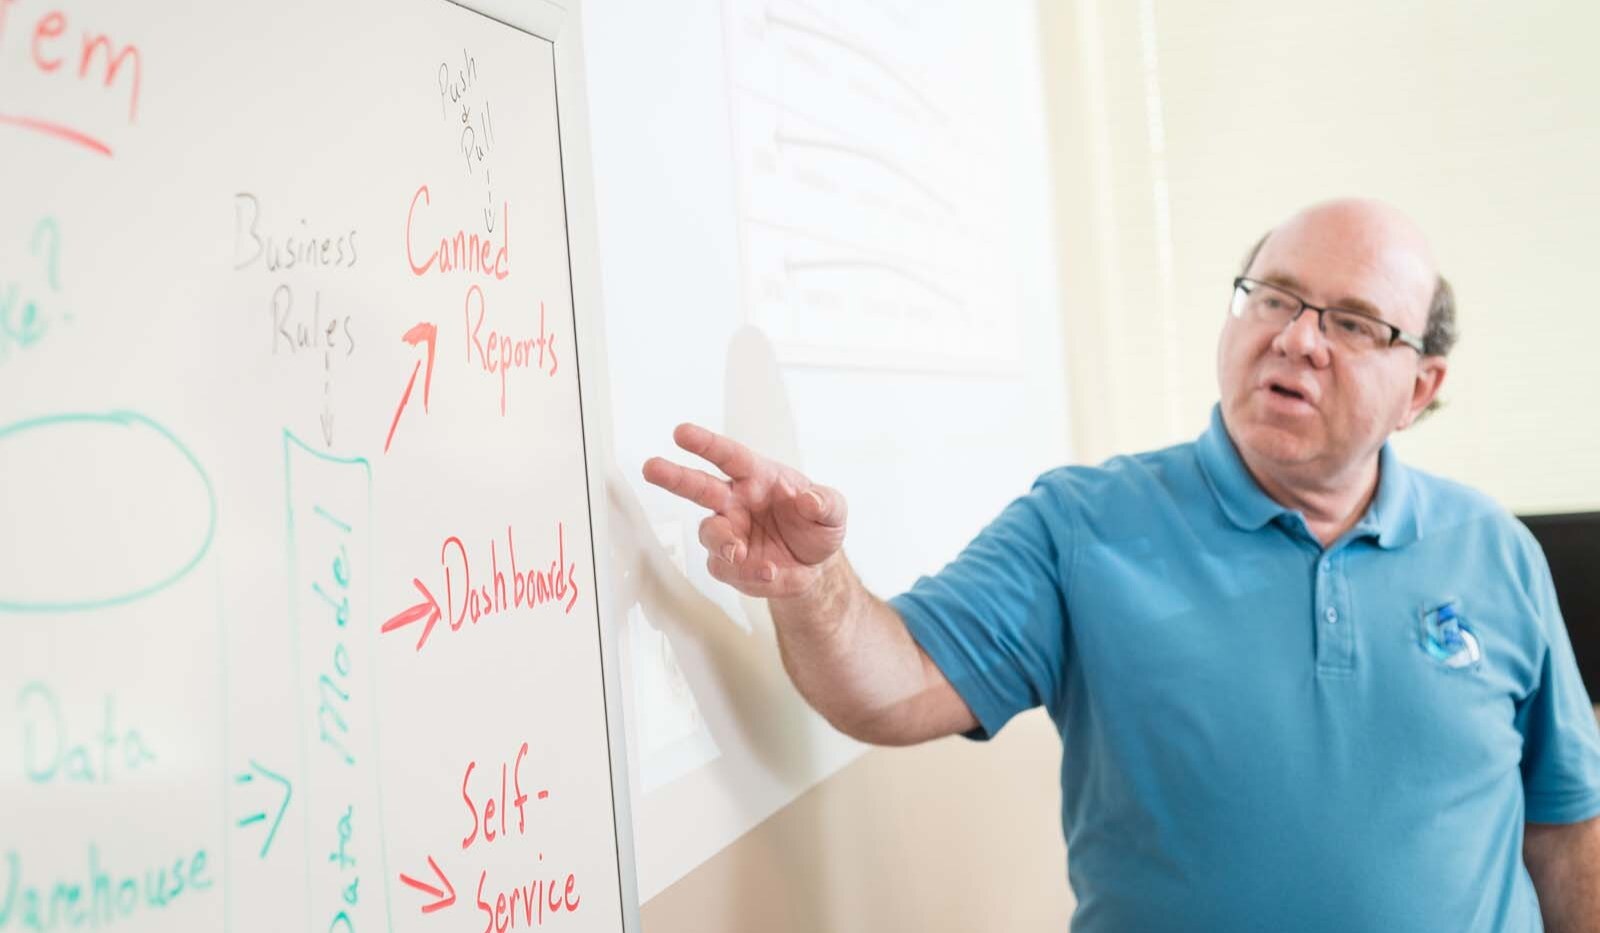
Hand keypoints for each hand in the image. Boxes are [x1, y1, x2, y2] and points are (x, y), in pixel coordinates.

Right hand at [642, 423, 846, 598]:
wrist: (815, 565)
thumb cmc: (816, 525)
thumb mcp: (833, 512)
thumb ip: (826, 503)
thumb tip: (808, 499)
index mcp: (757, 477)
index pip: (727, 455)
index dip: (704, 443)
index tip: (680, 432)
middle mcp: (735, 501)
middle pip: (698, 486)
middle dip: (674, 476)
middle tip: (651, 467)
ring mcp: (729, 532)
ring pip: (709, 532)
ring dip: (720, 541)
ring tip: (737, 551)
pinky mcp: (729, 563)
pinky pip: (726, 567)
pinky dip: (746, 572)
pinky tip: (768, 572)